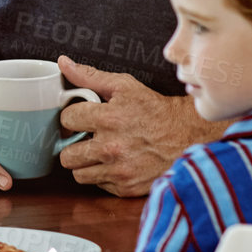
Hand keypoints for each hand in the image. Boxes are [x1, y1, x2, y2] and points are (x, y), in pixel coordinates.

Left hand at [56, 56, 222, 195]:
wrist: (188, 137)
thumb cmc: (155, 110)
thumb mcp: (125, 86)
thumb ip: (90, 76)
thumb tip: (64, 63)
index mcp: (108, 119)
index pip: (66, 120)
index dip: (72, 117)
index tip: (81, 118)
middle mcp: (111, 147)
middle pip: (66, 155)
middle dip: (73, 145)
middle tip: (85, 138)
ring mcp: (119, 170)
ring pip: (78, 174)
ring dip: (85, 163)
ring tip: (97, 152)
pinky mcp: (127, 188)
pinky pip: (98, 185)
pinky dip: (102, 175)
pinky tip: (113, 162)